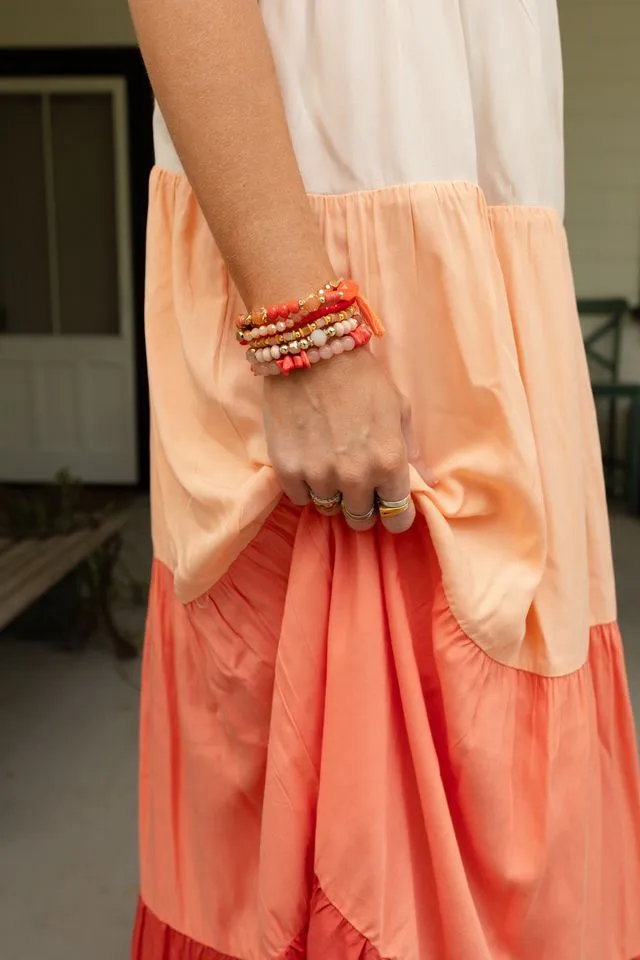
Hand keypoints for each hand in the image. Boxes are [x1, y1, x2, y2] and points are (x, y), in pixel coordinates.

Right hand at [263, 349, 432, 532]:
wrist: (311, 351)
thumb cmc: (361, 377)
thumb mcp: (397, 409)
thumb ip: (411, 452)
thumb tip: (428, 483)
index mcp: (389, 463)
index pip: (398, 518)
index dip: (395, 514)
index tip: (388, 505)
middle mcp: (355, 476)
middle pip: (360, 520)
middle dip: (362, 505)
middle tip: (357, 483)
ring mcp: (319, 475)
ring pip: (329, 509)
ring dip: (332, 493)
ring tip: (330, 464)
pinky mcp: (288, 470)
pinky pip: (300, 498)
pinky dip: (305, 485)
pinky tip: (309, 460)